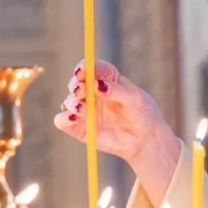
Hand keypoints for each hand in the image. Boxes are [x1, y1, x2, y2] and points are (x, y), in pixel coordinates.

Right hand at [54, 59, 170, 166]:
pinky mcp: (79, 127)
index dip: (84, 67)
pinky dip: (64, 119)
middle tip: (81, 91)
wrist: (145, 139)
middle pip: (76, 83)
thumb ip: (117, 91)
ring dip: (72, 103)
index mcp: (106, 78)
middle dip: (75, 85)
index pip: (91, 68)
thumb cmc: (143, 114)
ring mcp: (85, 109)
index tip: (82, 71)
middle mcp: (92, 92)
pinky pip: (62, 121)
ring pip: (68, 101)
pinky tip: (74, 118)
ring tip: (81, 108)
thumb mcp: (135, 99)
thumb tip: (98, 85)